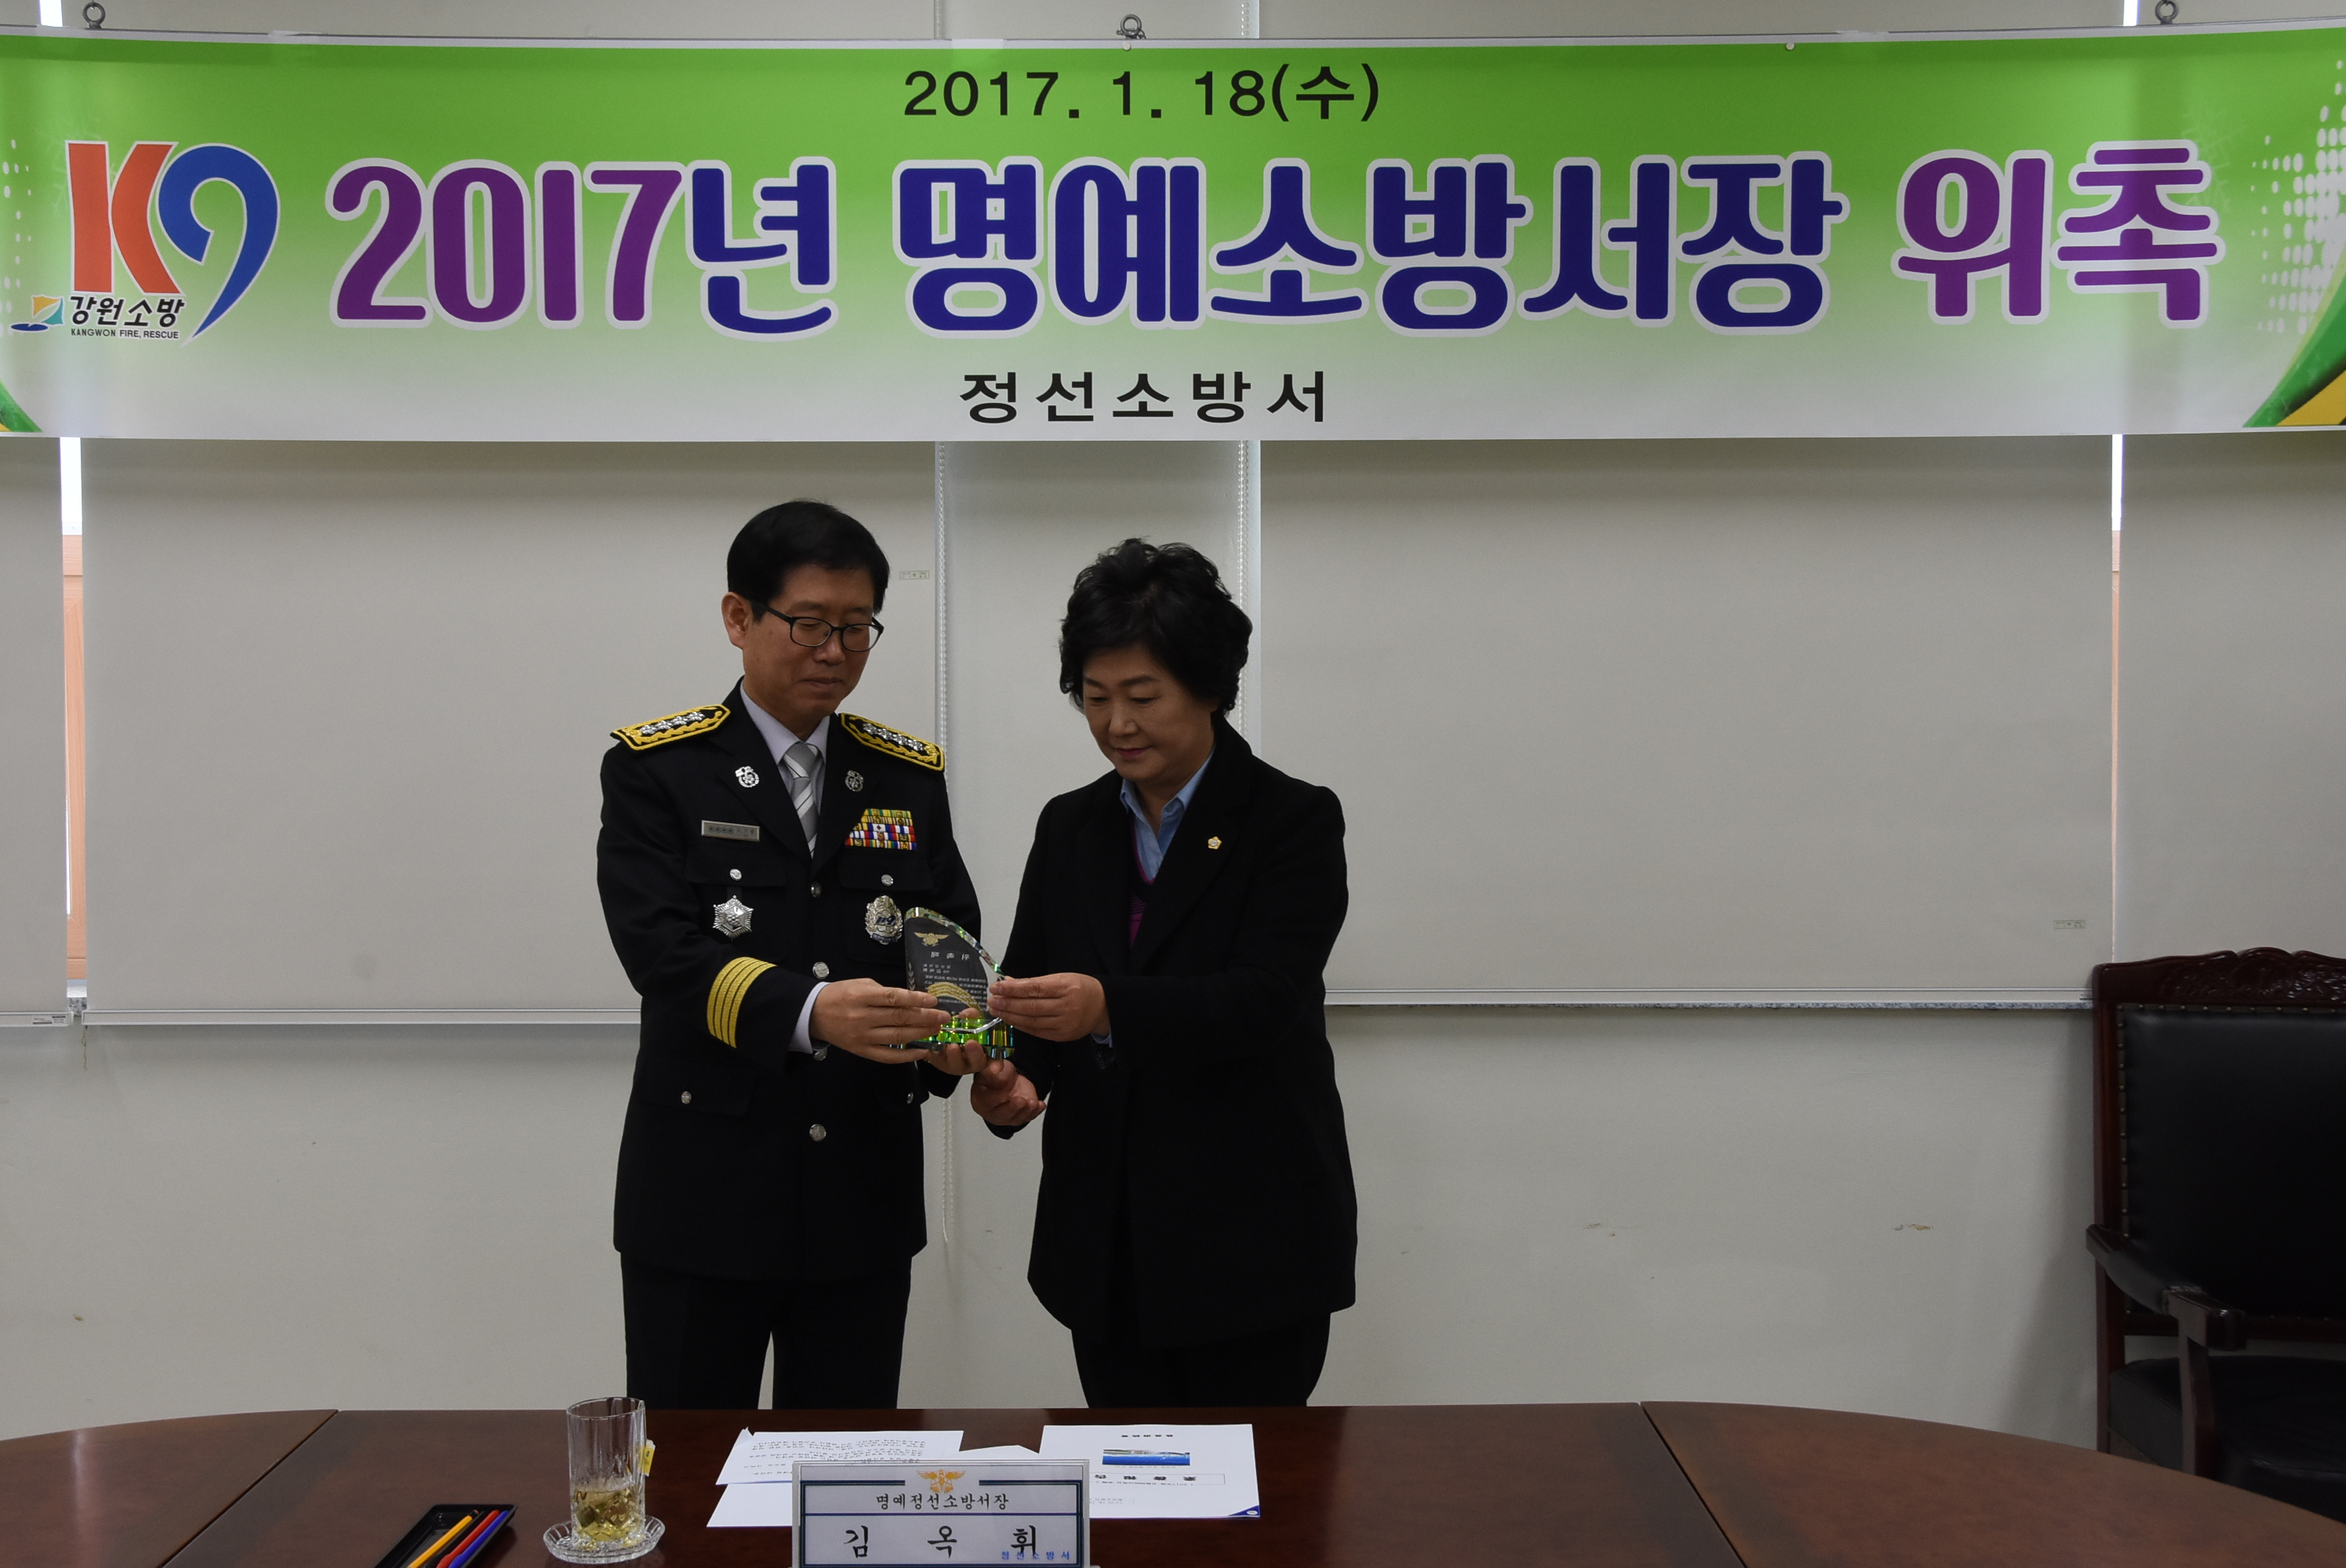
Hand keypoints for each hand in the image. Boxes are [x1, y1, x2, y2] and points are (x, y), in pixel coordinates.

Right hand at [811, 979, 952, 1064]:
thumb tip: (911, 999)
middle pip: (899, 1018)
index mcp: (861, 997)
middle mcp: (862, 1018)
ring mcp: (862, 1037)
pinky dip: (906, 1056)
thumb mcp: (860, 984)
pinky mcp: (861, 1051)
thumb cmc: (839, 995)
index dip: (915, 1000)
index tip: (932, 1001)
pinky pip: (887, 1056)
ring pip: (897, 1037)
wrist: (813, 1014)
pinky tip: (921, 1052)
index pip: (893, 998)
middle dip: (925, 1018)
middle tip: (943, 1017)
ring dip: (920, 1034)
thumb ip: (884, 992)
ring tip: (937, 1030)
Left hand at [922, 1010, 990, 1076]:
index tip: (995, 1068)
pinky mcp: (939, 1061)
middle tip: (971, 1043)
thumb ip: (972, 1018)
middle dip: (974, 1054)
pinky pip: (938, 1059)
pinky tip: (938, 1044)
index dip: (996, 1065)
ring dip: (955, 1056)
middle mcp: (971, 1062)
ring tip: (953, 1046)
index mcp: (984, 1053)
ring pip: (956, 1064)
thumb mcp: (970, 1023)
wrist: (941, 1038)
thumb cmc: (963, 1031)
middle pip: (976, 1062)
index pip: (994, 1061)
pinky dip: (938, 1052)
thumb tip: (971, 1013)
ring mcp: (954, 1064)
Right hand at [970, 1056, 1044, 1126]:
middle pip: (1001, 1115)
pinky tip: (1039, 1105)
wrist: (1009, 1078)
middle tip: (1021, 1100)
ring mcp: (1006, 1116)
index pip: (986, 1102)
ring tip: (1033, 1102)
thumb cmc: (997, 1075)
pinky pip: (1027, 1118)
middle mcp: (991, 1111)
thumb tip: (995, 1067)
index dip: (996, 1099)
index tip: (1005, 1095)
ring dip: (1025, 1111)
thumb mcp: (992, 1067)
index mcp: (979, 1099)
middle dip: (1013, 1108)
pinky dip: (1034, 1112)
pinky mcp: (1019, 1117)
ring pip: (1015, 1119)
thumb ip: (992, 1067)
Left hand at [987, 972, 1108, 1042]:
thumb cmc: (1081, 988)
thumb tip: (1008, 983)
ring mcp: (1064, 1024)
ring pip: (1032, 1021)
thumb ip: (1035, 981)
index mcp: (1066, 987)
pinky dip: (1021, 1025)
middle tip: (992, 1001)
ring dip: (1010, 1016)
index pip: (1034, 988)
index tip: (996, 987)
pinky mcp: (1062, 1036)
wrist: (1103, 1007)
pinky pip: (1036, 1031)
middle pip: (1031, 1006)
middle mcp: (1066, 1007)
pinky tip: (1010, 1019)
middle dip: (1008, 1003)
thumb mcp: (1062, 978)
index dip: (1013, 989)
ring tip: (996, 1010)